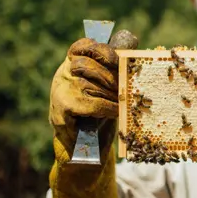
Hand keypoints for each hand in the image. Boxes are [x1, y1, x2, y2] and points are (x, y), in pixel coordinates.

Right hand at [48, 35, 127, 197]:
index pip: (81, 47)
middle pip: (87, 64)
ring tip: (120, 102)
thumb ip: (115, 72)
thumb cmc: (98, 117)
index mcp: (72, 66)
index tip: (117, 59)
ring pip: (88, 84)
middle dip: (110, 75)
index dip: (100, 49)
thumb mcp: (107, 90)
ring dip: (110, 93)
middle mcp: (62, 76)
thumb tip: (137, 55)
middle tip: (125, 87)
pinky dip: (107, 107)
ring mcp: (59, 92)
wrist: (83, 150)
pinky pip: (89, 103)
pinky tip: (116, 112)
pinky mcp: (61, 111)